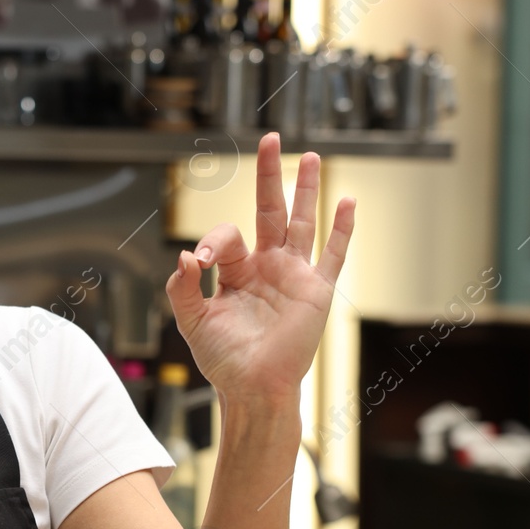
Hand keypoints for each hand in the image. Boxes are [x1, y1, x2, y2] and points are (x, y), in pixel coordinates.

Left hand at [164, 132, 355, 404]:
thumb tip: (185, 254)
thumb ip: (181, 287)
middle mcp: (267, 267)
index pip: (227, 236)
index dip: (212, 242)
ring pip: (302, 223)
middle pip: (269, 210)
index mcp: (236, 272)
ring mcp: (294, 276)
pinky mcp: (316, 291)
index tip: (198, 263)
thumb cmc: (223, 360)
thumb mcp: (192, 321)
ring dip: (307, 190)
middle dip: (268, 176)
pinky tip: (347, 202)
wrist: (252, 389)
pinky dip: (342, 230)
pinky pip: (333, 255)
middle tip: (270, 139)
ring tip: (311, 157)